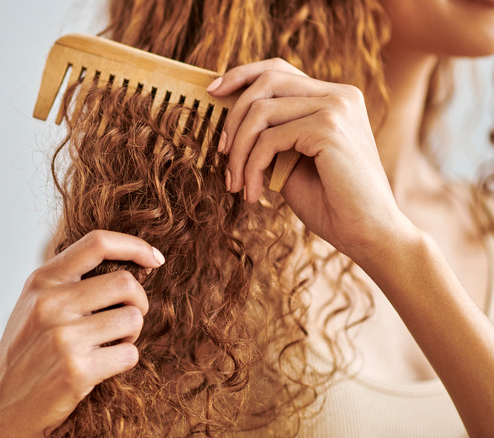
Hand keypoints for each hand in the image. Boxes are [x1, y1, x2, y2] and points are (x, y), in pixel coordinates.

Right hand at [0, 230, 164, 437]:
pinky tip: (102, 366)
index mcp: (41, 281)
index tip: (155, 258)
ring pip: (133, 319)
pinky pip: (130, 354)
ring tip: (108, 345)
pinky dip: (124, 360)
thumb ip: (69, 282)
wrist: (0, 408)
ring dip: (130, 334)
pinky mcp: (77, 370)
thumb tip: (131, 265)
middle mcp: (50, 304)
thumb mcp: (34, 305)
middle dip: (138, 301)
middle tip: (126, 318)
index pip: (97, 243)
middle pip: (126, 283)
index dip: (134, 246)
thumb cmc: (25, 353)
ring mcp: (63, 337)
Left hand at [207, 58, 415, 258]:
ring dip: (239, 152)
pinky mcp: (328, 128)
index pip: (278, 69)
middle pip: (266, 82)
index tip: (212, 92)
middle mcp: (339, 95)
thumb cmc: (330, 202)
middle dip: (233, 118)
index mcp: (334, 97)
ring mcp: (336, 108)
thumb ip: (270, 135)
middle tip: (222, 155)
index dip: (241, 75)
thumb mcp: (291, 161)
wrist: (368, 234)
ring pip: (261, 112)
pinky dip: (252, 167)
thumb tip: (228, 121)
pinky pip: (268, 140)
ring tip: (236, 184)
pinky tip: (254, 194)